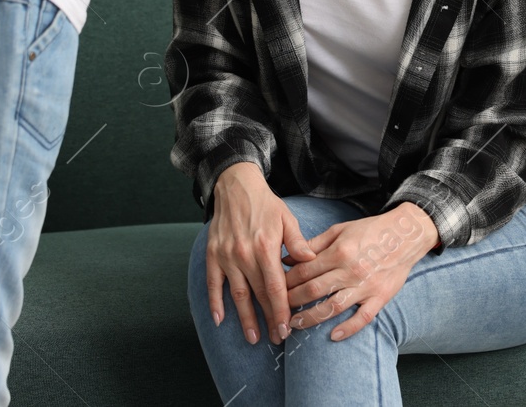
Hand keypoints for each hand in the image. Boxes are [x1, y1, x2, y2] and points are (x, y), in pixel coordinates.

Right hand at [207, 162, 317, 346]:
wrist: (235, 185)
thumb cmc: (265, 204)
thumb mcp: (287, 218)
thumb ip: (297, 242)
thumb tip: (311, 261)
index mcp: (265, 247)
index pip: (275, 287)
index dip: (281, 310)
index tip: (286, 328)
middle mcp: (244, 255)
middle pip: (258, 295)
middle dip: (267, 319)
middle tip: (276, 339)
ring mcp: (227, 256)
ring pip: (237, 294)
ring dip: (244, 318)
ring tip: (253, 338)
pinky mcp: (213, 254)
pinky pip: (213, 283)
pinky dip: (215, 302)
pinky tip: (219, 320)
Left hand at [284, 203, 437, 341]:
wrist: (405, 235)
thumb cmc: (370, 230)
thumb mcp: (340, 230)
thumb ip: (313, 245)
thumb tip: (287, 258)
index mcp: (340, 251)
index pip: (304, 270)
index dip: (286, 280)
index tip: (274, 287)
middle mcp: (351, 270)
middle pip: (313, 290)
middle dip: (292, 300)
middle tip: (277, 308)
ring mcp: (365, 286)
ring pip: (332, 307)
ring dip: (310, 318)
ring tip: (295, 324)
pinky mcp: (380, 298)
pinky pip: (363, 318)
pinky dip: (348, 329)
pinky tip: (333, 336)